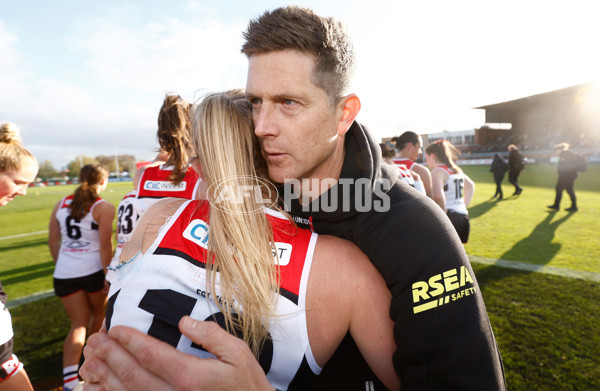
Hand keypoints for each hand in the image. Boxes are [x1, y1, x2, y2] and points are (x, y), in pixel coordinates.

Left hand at [80, 316, 273, 390]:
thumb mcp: (238, 353)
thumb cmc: (246, 384)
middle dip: (112, 356)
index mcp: (190, 376)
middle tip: (96, 340)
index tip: (116, 328)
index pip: (151, 355)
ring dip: (107, 377)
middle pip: (134, 375)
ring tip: (92, 361)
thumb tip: (183, 322)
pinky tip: (100, 389)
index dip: (130, 341)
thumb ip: (210, 336)